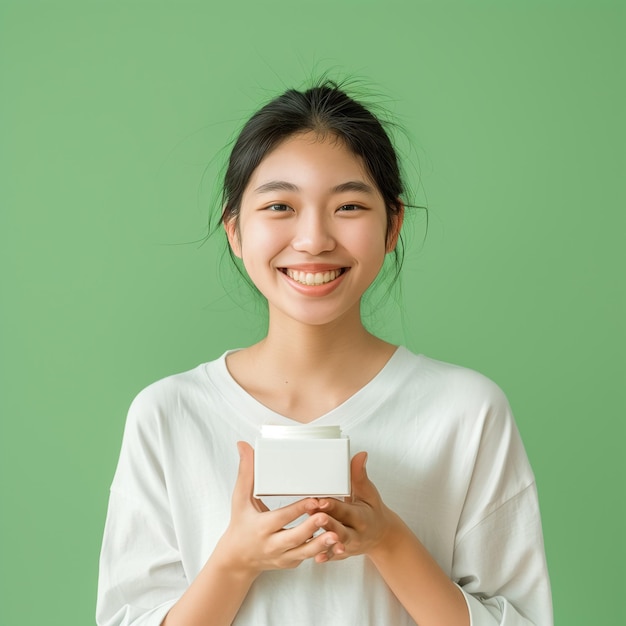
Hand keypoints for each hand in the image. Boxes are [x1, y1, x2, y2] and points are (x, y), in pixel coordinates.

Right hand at [212, 442, 342, 577]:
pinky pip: (307, 557)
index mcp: (261, 526)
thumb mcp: (240, 498)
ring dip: (321, 544)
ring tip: (337, 535)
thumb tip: (244, 445)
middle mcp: (272, 544)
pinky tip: (335, 543)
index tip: (314, 500)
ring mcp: (282, 556)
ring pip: (304, 551)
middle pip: (294, 537)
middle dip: (311, 528)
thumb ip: (246, 472)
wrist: (237, 559)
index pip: (281, 517)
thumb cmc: (240, 523)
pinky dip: (321, 551)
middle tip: (328, 516)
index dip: (298, 509)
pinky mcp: (291, 562)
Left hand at [312, 451, 396, 562]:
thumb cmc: (372, 509)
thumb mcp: (368, 492)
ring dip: (324, 543)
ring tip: (311, 540)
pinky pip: (334, 557)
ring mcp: (349, 546)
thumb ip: (360, 475)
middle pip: (341, 530)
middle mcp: (356, 532)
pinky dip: (326, 557)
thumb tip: (361, 454)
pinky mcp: (343, 554)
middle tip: (313, 517)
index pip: (345, 510)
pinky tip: (316, 558)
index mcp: (362, 516)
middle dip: (327, 525)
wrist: (382, 535)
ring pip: (336, 545)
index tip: (321, 500)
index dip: (333, 506)